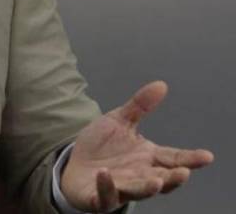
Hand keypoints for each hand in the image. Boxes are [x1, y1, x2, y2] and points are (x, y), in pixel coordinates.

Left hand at [61, 81, 213, 211]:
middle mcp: (139, 175)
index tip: (207, 156)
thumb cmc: (101, 146)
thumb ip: (139, 106)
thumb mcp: (119, 121)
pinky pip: (105, 195)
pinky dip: (106, 186)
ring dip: (147, 187)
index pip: (173, 158)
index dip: (190, 158)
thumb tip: (161, 84)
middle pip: (162, 179)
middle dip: (173, 178)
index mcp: (148, 157)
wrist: (73, 164)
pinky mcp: (99, 197)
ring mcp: (120, 188)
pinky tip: (104, 174)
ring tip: (156, 182)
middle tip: (183, 173)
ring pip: (138, 191)